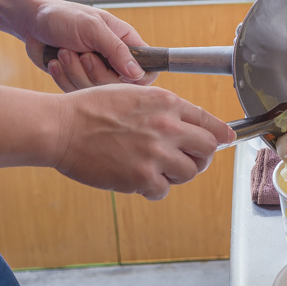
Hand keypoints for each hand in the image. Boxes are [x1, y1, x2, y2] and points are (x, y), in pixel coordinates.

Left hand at [20, 0, 158, 90]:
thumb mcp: (92, 28)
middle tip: (83, 55)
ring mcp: (94, 72)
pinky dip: (63, 77)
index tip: (118, 73)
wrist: (32, 21)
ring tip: (65, 53)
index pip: (146, 70)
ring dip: (75, 72)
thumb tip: (138, 73)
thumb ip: (117, 50)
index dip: (137, 78)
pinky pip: (75, 92)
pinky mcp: (76, 80)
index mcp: (125, 43)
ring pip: (95, 92)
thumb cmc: (63, 16)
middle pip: (118, 86)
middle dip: (95, 73)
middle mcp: (113, 60)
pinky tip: (57, 61)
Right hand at [53, 84, 235, 198]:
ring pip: (189, 172)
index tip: (225, 141)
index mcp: (166, 103)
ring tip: (157, 169)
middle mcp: (167, 126)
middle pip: (207, 150)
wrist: (61, 127)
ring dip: (176, 174)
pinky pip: (163, 190)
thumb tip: (189, 124)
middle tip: (187, 160)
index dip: (220, 134)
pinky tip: (139, 181)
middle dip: (201, 157)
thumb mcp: (134, 95)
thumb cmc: (91, 109)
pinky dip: (154, 189)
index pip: (209, 122)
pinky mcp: (141, 176)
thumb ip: (164, 109)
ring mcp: (155, 152)